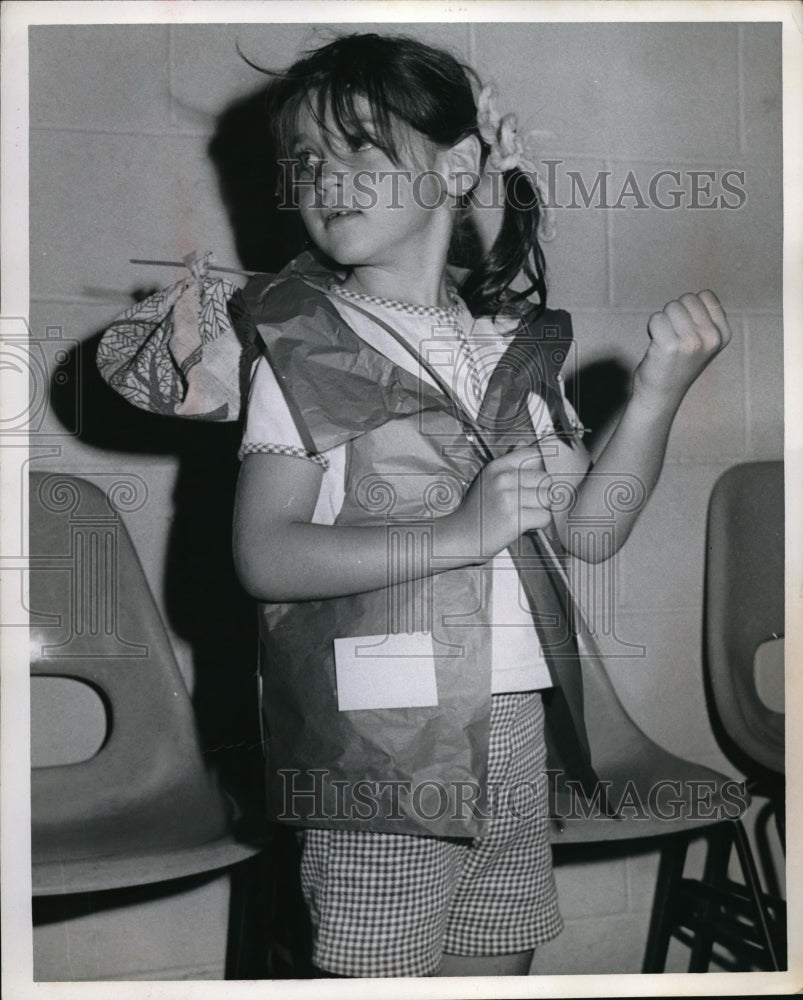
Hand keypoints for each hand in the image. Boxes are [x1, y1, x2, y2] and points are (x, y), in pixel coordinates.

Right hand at [438, 446, 553, 562]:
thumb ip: (509, 464)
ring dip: (542, 508)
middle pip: (545, 478)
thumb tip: (527, 444)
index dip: (540, 468)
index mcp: (496, 467)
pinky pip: (544, 516)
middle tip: (530, 502)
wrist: (462, 536)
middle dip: (543, 492)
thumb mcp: (488, 480)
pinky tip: (526, 523)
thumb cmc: (478, 511)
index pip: (533, 454)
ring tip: (527, 513)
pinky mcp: (514, 518)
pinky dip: (540, 523)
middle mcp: (502, 479)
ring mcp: (508, 498)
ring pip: (547, 498)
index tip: (537, 480)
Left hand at [633, 291, 731, 406]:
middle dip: (675, 313)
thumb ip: (705, 320)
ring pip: (671, 307)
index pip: (705, 295)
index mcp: (723, 334)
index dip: (689, 307)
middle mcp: (711, 337)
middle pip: (687, 299)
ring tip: (665, 341)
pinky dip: (652, 328)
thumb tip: (698, 296)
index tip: (687, 329)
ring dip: (663, 320)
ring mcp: (692, 342)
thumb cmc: (678, 364)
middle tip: (673, 336)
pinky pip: (656, 318)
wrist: (662, 394)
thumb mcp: (704, 342)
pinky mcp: (670, 346)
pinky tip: (656, 344)